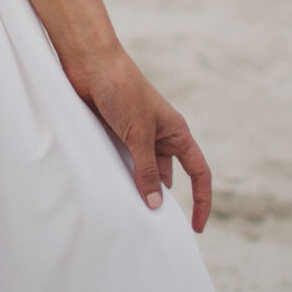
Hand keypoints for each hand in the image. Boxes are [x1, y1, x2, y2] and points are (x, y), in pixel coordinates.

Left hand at [75, 48, 212, 231]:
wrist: (89, 62)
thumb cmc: (121, 90)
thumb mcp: (139, 134)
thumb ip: (147, 170)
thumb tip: (156, 204)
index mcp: (176, 132)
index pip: (199, 172)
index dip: (202, 200)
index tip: (196, 228)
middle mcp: (159, 136)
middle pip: (168, 177)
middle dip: (161, 200)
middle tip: (151, 227)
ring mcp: (136, 136)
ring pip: (142, 173)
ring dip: (136, 189)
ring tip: (128, 213)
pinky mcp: (114, 134)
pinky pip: (121, 164)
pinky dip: (118, 178)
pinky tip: (111, 192)